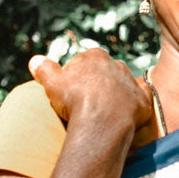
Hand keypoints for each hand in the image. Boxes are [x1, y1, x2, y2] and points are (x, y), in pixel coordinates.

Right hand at [29, 50, 153, 145]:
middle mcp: (117, 64)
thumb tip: (35, 60)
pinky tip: (123, 115)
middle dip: (95, 85)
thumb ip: (45, 69)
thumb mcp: (53, 83)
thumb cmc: (76, 100)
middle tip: (84, 104)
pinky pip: (139, 100)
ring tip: (100, 114)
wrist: (102, 122)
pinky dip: (133, 106)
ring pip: (121, 86)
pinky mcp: (143, 99)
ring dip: (113, 96)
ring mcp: (132, 81)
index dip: (74, 78)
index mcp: (96, 56)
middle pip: (103, 74)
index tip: (69, 93)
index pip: (83, 62)